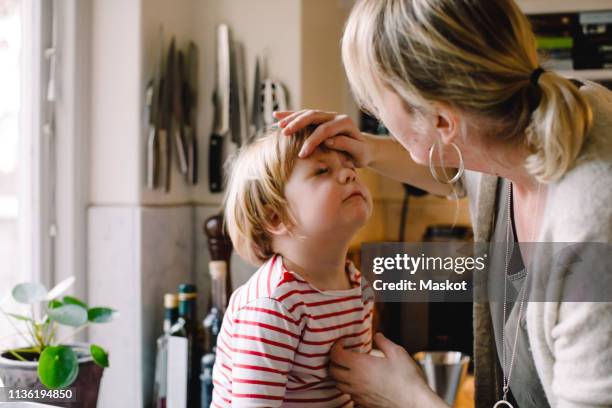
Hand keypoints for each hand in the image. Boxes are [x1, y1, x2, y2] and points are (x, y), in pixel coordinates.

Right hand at [273, 110, 373, 166]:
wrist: (364, 149)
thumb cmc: (361, 154)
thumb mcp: (359, 153)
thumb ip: (346, 145)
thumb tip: (329, 141)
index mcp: (345, 123)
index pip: (325, 129)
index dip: (312, 141)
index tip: (302, 154)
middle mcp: (335, 116)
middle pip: (314, 115)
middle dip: (298, 124)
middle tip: (285, 134)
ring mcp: (327, 116)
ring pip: (307, 113)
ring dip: (292, 118)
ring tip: (279, 126)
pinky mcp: (320, 120)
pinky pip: (304, 115)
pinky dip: (290, 115)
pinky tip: (277, 115)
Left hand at [329, 333, 446, 407]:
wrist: (414, 402)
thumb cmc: (407, 378)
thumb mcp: (397, 352)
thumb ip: (384, 342)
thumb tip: (377, 336)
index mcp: (360, 365)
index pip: (335, 355)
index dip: (335, 346)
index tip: (342, 342)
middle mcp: (355, 380)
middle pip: (332, 370)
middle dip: (334, 361)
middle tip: (342, 354)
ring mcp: (358, 393)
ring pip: (338, 384)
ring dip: (339, 375)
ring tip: (348, 368)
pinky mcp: (363, 403)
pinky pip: (349, 395)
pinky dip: (348, 387)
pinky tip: (358, 382)